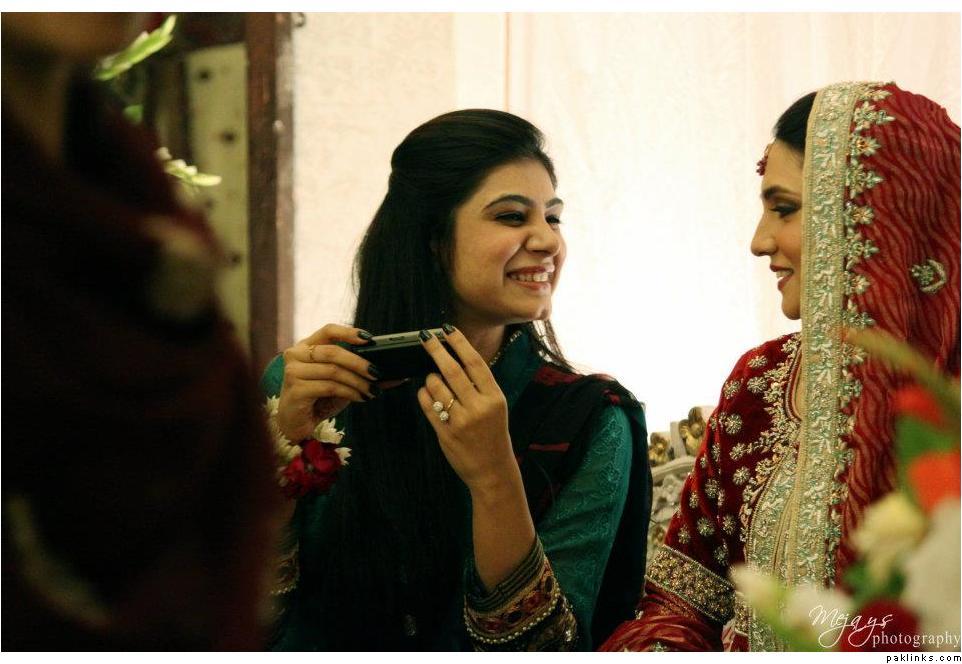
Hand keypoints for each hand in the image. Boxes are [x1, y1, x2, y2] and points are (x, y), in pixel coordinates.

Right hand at [276, 324, 378, 440]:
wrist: (296, 424)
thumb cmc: (320, 399)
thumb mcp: (343, 383)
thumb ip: (364, 376)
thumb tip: (398, 376)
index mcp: (306, 346)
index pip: (328, 330)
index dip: (349, 333)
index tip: (369, 339)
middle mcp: (296, 355)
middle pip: (333, 352)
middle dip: (359, 362)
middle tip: (377, 373)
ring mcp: (293, 372)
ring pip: (333, 371)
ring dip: (357, 381)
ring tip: (372, 390)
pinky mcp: (295, 390)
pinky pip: (329, 387)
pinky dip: (349, 392)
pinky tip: (360, 397)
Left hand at [416, 326, 517, 493]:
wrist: (492, 470)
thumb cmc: (493, 433)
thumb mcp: (495, 406)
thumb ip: (479, 385)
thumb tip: (455, 356)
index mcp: (494, 397)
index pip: (474, 362)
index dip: (459, 343)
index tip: (447, 329)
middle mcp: (478, 407)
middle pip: (452, 370)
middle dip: (436, 349)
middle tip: (426, 337)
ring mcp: (461, 421)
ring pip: (436, 386)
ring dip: (430, 377)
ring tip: (433, 379)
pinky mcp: (445, 433)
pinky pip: (427, 405)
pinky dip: (424, 394)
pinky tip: (427, 392)